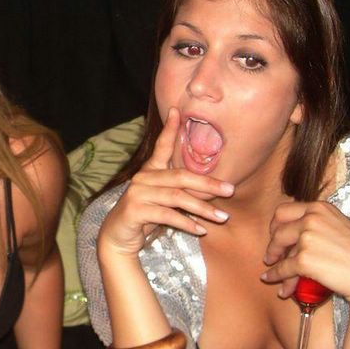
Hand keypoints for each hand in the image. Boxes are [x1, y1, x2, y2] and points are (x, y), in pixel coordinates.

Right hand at [99, 108, 232, 257]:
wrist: (118, 238)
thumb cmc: (145, 216)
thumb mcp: (163, 199)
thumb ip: (181, 190)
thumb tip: (213, 188)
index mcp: (150, 171)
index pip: (161, 146)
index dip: (170, 129)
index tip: (177, 110)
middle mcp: (142, 178)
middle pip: (180, 176)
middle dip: (208, 183)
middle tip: (230, 190)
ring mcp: (137, 193)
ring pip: (177, 197)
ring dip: (202, 208)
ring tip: (223, 216)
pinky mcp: (134, 211)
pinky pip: (166, 215)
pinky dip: (186, 223)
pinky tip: (201, 229)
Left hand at [261, 201, 349, 310]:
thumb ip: (331, 224)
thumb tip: (321, 230)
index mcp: (321, 208)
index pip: (285, 210)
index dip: (276, 225)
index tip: (275, 235)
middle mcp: (311, 219)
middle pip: (277, 230)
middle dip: (272, 244)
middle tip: (271, 255)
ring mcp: (306, 238)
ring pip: (279, 251)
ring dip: (274, 265)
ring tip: (271, 274)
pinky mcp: (304, 259)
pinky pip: (283, 268)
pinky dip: (276, 276)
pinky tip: (274, 282)